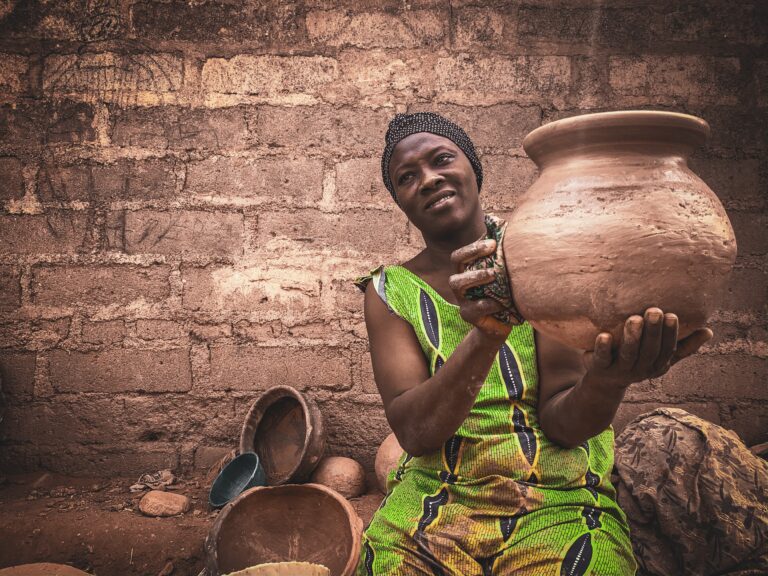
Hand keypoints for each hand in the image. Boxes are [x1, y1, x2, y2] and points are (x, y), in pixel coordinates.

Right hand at [449, 238, 511, 340]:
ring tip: (493, 274)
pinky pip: (475, 308)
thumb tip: (503, 224)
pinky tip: (502, 302)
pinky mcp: (468, 315)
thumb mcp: (501, 274)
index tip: (493, 242)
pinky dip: (489, 303)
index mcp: (465, 270)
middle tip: (493, 249)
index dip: (473, 246)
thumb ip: (499, 254)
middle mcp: (459, 282)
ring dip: (475, 276)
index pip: (460, 254)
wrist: (499, 324)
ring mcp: (461, 298)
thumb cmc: (501, 294)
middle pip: (456, 262)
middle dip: (472, 252)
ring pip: (458, 284)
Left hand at [582, 307, 712, 389]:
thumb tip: (709, 332)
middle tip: (654, 311)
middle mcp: (640, 370)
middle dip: (652, 332)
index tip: (672, 315)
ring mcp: (620, 370)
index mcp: (657, 365)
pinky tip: (604, 335)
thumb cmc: (637, 360)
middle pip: (649, 351)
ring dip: (632, 337)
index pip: (667, 350)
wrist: (605, 381)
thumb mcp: (660, 356)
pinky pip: (602, 358)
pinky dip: (603, 347)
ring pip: (628, 355)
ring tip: (634, 318)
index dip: (670, 334)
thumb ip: (683, 346)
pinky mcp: (600, 368)